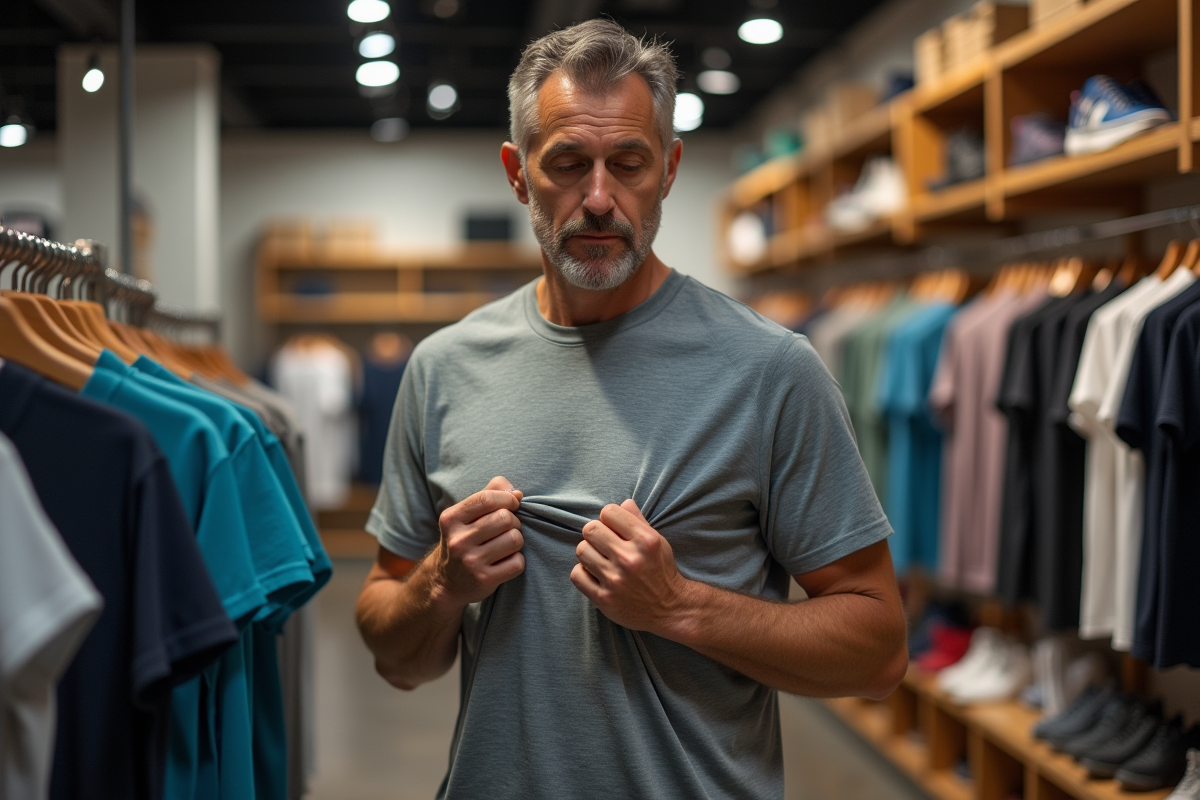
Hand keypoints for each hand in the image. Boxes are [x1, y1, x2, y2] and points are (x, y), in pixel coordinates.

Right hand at [433, 476, 524, 605]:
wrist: (446, 582)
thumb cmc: (463, 540)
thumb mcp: (466, 516)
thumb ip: (489, 494)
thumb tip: (517, 493)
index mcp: (451, 519)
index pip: (487, 499)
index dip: (507, 498)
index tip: (512, 504)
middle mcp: (458, 540)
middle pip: (505, 518)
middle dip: (514, 521)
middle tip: (507, 529)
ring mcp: (470, 562)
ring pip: (514, 539)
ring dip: (517, 540)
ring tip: (506, 545)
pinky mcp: (484, 579)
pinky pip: (517, 563)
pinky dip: (517, 560)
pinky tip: (505, 561)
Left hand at [571, 499, 691, 632]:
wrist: (670, 608)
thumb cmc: (661, 570)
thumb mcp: (658, 541)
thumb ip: (639, 521)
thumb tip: (623, 502)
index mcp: (645, 541)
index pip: (608, 512)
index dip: (609, 518)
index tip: (613, 528)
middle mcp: (630, 559)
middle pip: (590, 529)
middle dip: (595, 533)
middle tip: (603, 543)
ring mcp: (615, 580)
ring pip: (581, 550)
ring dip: (588, 552)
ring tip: (600, 559)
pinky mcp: (604, 599)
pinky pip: (577, 575)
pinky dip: (583, 572)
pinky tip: (594, 573)